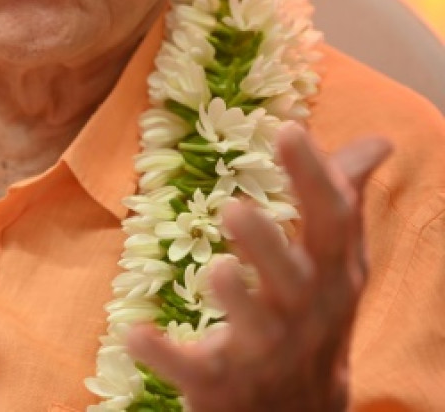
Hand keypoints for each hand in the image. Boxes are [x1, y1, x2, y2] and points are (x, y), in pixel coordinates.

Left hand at [127, 125, 391, 410]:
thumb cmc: (311, 317)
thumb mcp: (335, 263)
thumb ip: (343, 200)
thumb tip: (378, 142)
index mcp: (328, 276)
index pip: (331, 222)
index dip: (313, 176)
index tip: (289, 128)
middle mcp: (299, 312)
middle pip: (292, 279)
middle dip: (268, 247)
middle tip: (237, 208)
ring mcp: (260, 351)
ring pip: (253, 327)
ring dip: (234, 299)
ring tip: (216, 269)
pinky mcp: (216, 383)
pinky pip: (189, 370)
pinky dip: (162, 354)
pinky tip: (132, 333)